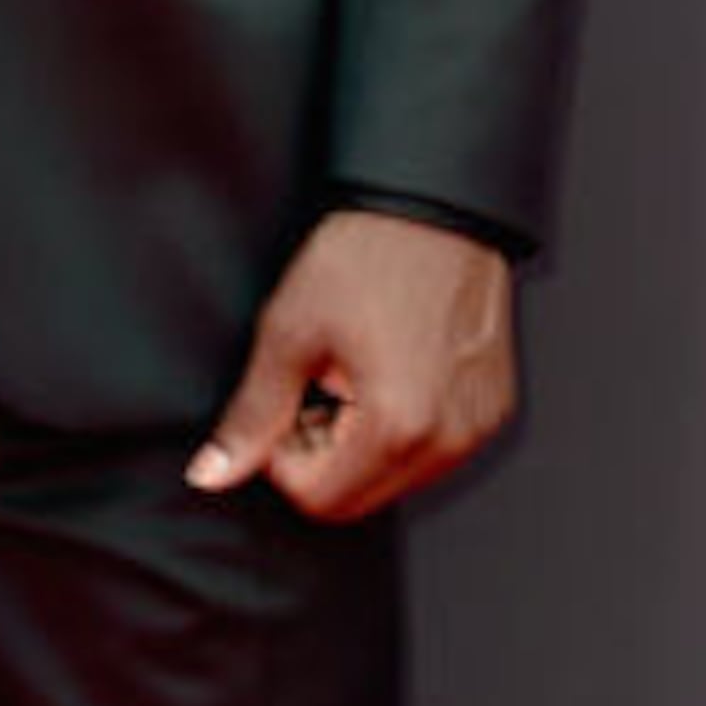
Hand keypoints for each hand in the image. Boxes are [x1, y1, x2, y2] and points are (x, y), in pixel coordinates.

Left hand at [186, 210, 518, 523]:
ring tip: (356, 375)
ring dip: (363, 445)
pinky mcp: (493, 408)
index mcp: (399, 425)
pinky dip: (403, 428)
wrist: (437, 206)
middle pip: (360, 499)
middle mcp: (449, 438)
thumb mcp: (290, 333)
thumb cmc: (369, 254)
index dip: (284, 458)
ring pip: (396, 480)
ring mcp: (478, 426)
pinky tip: (392, 371)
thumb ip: (253, 415)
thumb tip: (213, 473)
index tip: (286, 405)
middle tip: (317, 388)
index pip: (320, 500)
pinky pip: (434, 451)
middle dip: (325, 457)